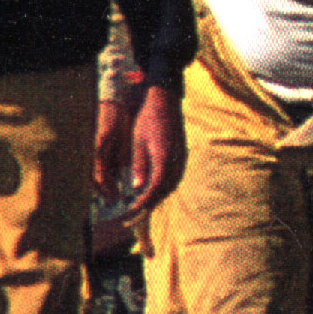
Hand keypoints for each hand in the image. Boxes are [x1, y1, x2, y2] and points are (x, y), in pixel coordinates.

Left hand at [119, 83, 184, 218]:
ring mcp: (181, 156)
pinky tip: (155, 188)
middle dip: (150, 204)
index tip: (130, 211)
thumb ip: (140, 165)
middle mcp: (176, 159)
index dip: (143, 202)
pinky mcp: (182, 153)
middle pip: (165, 190)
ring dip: (159, 196)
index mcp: (164, 157)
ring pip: (172, 184)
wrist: (165, 99)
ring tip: (143, 204)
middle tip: (134, 214)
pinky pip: (175, 176)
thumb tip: (138, 188)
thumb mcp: (138, 142)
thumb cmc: (148, 118)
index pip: (154, 188)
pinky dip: (165, 186)